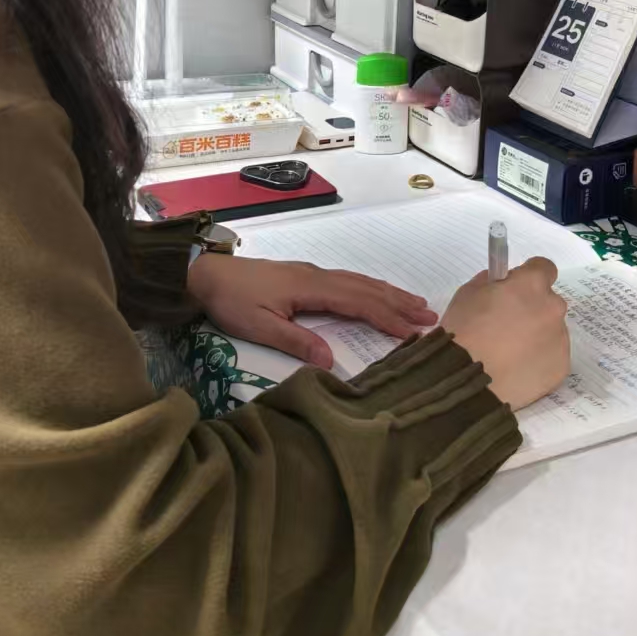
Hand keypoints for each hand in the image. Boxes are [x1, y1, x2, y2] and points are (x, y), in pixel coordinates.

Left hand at [187, 255, 437, 369]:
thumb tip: (332, 361)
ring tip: (415, 304)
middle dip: (399, 302)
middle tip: (431, 316)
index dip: (388, 317)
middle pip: (366, 288)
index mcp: (311, 287)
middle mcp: (317, 276)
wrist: (205, 274)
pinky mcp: (303, 277)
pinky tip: (375, 295)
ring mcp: (311, 274)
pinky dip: (369, 289)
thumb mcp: (259, 327)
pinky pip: (347, 282)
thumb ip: (296, 341)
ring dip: (388, 293)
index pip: (359, 302)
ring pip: (358, 281)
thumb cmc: (231, 302)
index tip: (416, 332)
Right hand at [440, 258, 570, 409]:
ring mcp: (560, 340)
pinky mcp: (561, 368)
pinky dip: (538, 359)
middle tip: (507, 325)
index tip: (516, 288)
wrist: (467, 378)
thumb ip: (490, 282)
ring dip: (536, 334)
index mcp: (531, 285)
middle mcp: (553, 308)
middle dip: (532, 308)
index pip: (544, 268)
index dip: (529, 276)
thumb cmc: (464, 330)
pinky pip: (551, 356)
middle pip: (548, 302)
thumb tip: (501, 284)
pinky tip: (516, 368)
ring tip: (509, 352)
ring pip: (550, 330)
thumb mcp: (468, 293)